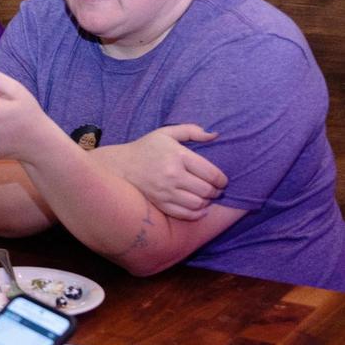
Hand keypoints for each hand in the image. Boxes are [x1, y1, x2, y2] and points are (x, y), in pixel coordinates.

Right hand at [93, 124, 227, 219]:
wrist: (121, 166)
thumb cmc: (146, 148)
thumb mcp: (166, 133)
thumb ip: (191, 131)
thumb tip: (214, 135)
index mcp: (178, 156)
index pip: (210, 173)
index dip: (222, 180)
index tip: (222, 181)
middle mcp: (172, 175)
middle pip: (206, 190)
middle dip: (216, 192)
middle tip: (215, 189)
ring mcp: (165, 191)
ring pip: (197, 204)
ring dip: (206, 202)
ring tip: (205, 197)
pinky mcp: (159, 203)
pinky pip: (184, 214)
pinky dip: (196, 214)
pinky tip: (199, 208)